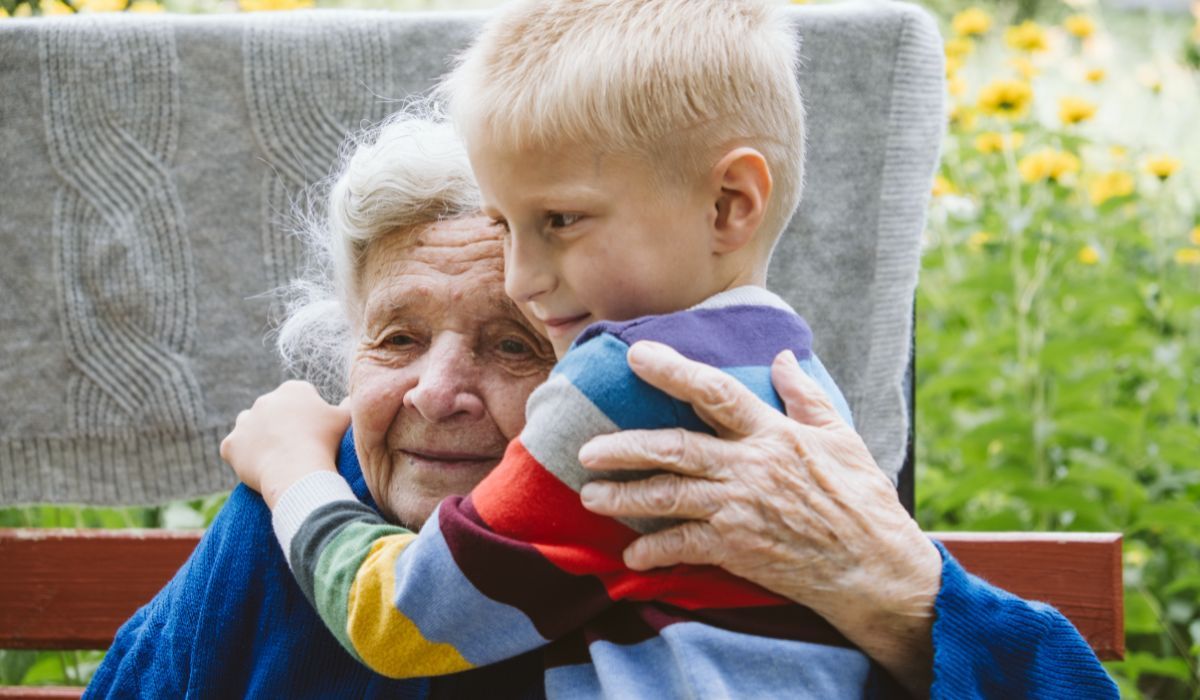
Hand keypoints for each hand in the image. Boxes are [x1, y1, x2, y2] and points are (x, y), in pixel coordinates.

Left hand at [220, 381, 350, 508]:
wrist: (297, 470)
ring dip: (258, 437)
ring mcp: (244, 421)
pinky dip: (242, 457)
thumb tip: (351, 400)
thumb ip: (348, 405)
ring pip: (250, 427)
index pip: (299, 399)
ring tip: (275, 457)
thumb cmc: (326, 442)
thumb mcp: (347, 418)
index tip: (315, 433)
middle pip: (273, 411)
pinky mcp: (230, 444)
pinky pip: (234, 449)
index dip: (308, 416)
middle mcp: (265, 399)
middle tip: (296, 447)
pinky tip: (258, 467)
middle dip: (281, 426)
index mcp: (293, 389)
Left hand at [577, 341, 939, 696]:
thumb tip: (783, 357)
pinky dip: (654, 551)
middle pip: (673, 448)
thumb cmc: (862, 501)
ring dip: (624, 497)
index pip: (714, 392)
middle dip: (624, 447)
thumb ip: (805, 397)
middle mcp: (749, 467)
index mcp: (772, 434)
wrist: (875, 569)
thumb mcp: (841, 438)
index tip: (637, 355)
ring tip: (591, 496)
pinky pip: (684, 547)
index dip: (673, 371)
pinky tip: (632, 554)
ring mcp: (739, 509)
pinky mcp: (737, 549)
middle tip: (587, 450)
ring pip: (668, 497)